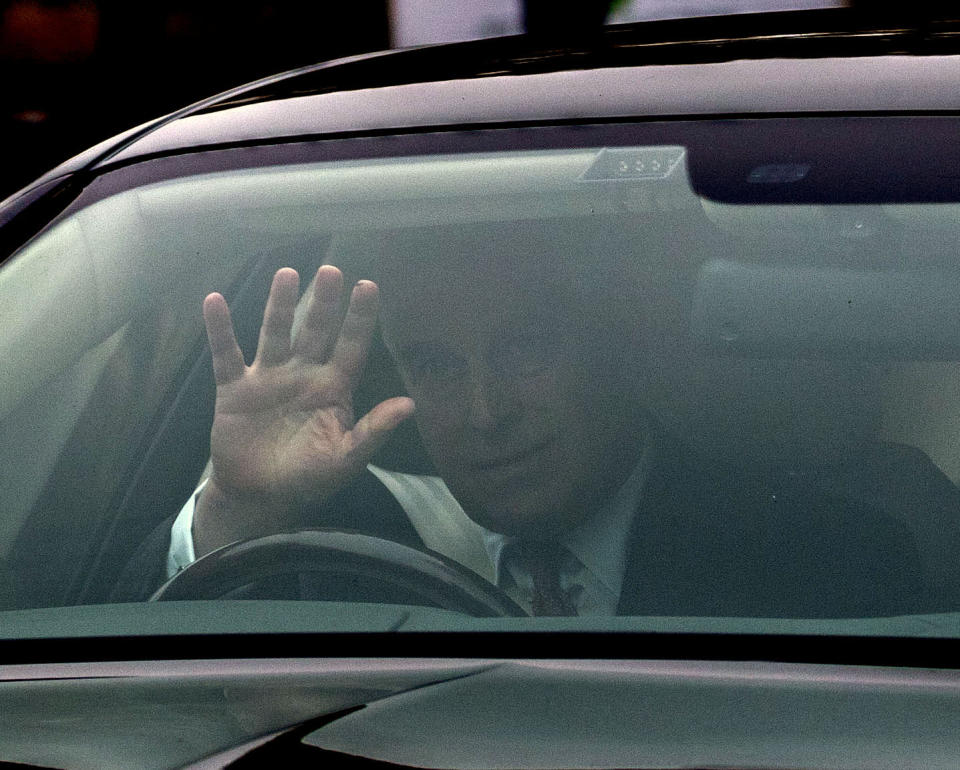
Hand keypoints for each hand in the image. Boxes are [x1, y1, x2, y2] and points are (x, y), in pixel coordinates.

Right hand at [194, 266, 413, 553]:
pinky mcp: (234, 389)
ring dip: (279, 305)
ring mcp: (269, 378)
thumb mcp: (346, 458)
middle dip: (324, 303)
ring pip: (275, 333)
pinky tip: (214, 300)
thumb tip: (410, 404)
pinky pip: (226, 354)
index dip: (359, 319)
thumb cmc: (309, 479)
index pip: (351, 347)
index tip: (368, 285)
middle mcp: (303, 375)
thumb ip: (374, 430)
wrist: (259, 499)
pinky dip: (220, 330)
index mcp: (333, 389)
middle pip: (315, 331)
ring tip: (287, 274)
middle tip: (331, 271)